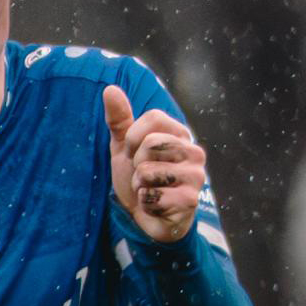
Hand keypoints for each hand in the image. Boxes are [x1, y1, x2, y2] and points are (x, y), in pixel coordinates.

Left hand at [102, 84, 205, 243]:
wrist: (146, 217)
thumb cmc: (138, 177)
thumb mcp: (124, 146)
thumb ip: (119, 119)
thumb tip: (109, 88)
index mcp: (180, 134)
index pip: (152, 119)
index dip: (132, 139)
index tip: (135, 153)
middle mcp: (194, 152)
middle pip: (149, 144)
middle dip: (136, 164)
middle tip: (143, 175)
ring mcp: (196, 176)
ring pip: (147, 171)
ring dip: (139, 185)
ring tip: (150, 190)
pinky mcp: (190, 200)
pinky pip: (150, 196)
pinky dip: (145, 204)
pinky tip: (156, 206)